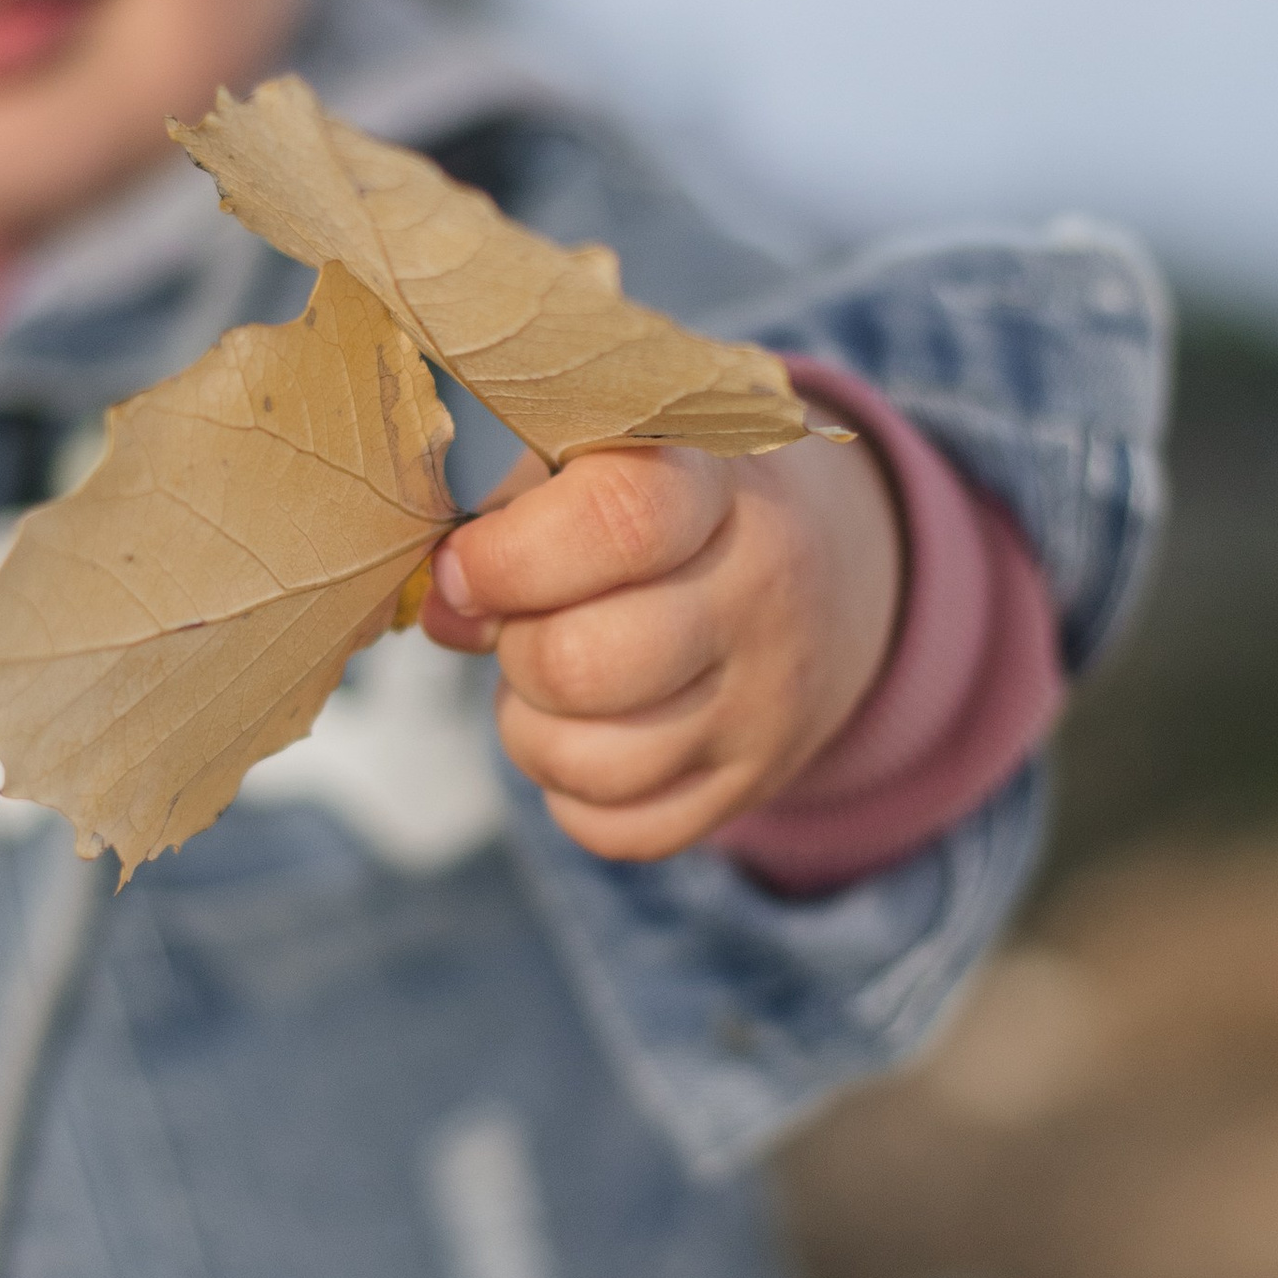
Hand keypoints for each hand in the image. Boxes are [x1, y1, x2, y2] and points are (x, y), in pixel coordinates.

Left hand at [417, 432, 902, 860]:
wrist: (835, 564)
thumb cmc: (680, 495)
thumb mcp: (619, 447)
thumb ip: (517, 499)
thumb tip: (442, 604)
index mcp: (717, 482)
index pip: (619, 521)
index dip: (509, 558)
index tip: (462, 567)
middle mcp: (758, 594)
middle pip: (583, 666)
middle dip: (514, 652)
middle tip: (522, 622)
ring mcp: (764, 702)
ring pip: (592, 765)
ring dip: (531, 730)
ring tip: (549, 680)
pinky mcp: (753, 782)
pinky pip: (618, 830)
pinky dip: (571, 794)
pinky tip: (587, 732)